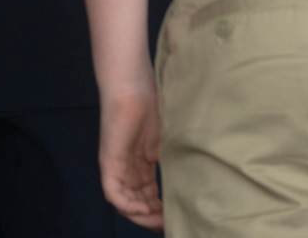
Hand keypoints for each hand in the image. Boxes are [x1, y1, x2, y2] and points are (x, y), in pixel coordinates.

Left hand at [97, 78, 163, 228]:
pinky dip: (128, 207)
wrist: (132, 83)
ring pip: (124, 203)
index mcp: (140, 163)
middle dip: (154, 218)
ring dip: (142, 217)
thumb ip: (175, 158)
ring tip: (160, 221)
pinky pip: (113, 193)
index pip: (148, 195)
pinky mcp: (109, 161)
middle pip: (137, 203)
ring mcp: (116, 165)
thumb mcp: (168, 138)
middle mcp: (126, 168)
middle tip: (172, 224)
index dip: (161, 210)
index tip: (177, 217)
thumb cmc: (151, 103)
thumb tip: (198, 178)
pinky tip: (145, 210)